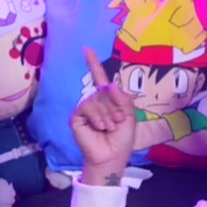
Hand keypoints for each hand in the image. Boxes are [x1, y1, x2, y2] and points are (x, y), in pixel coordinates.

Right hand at [71, 48, 136, 185]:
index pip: (100, 79)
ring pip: (96, 99)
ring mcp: (85, 109)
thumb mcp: (129, 117)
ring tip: (109, 127)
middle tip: (116, 123)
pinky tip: (99, 126)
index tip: (87, 49)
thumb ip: (123, 99)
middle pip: (103, 91)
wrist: (111, 156)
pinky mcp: (76, 117)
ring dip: (106, 114)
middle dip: (114, 107)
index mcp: (108, 100)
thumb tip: (110, 85)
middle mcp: (95, 102)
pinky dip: (96, 116)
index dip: (94, 64)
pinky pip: (86, 106)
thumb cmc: (122, 139)